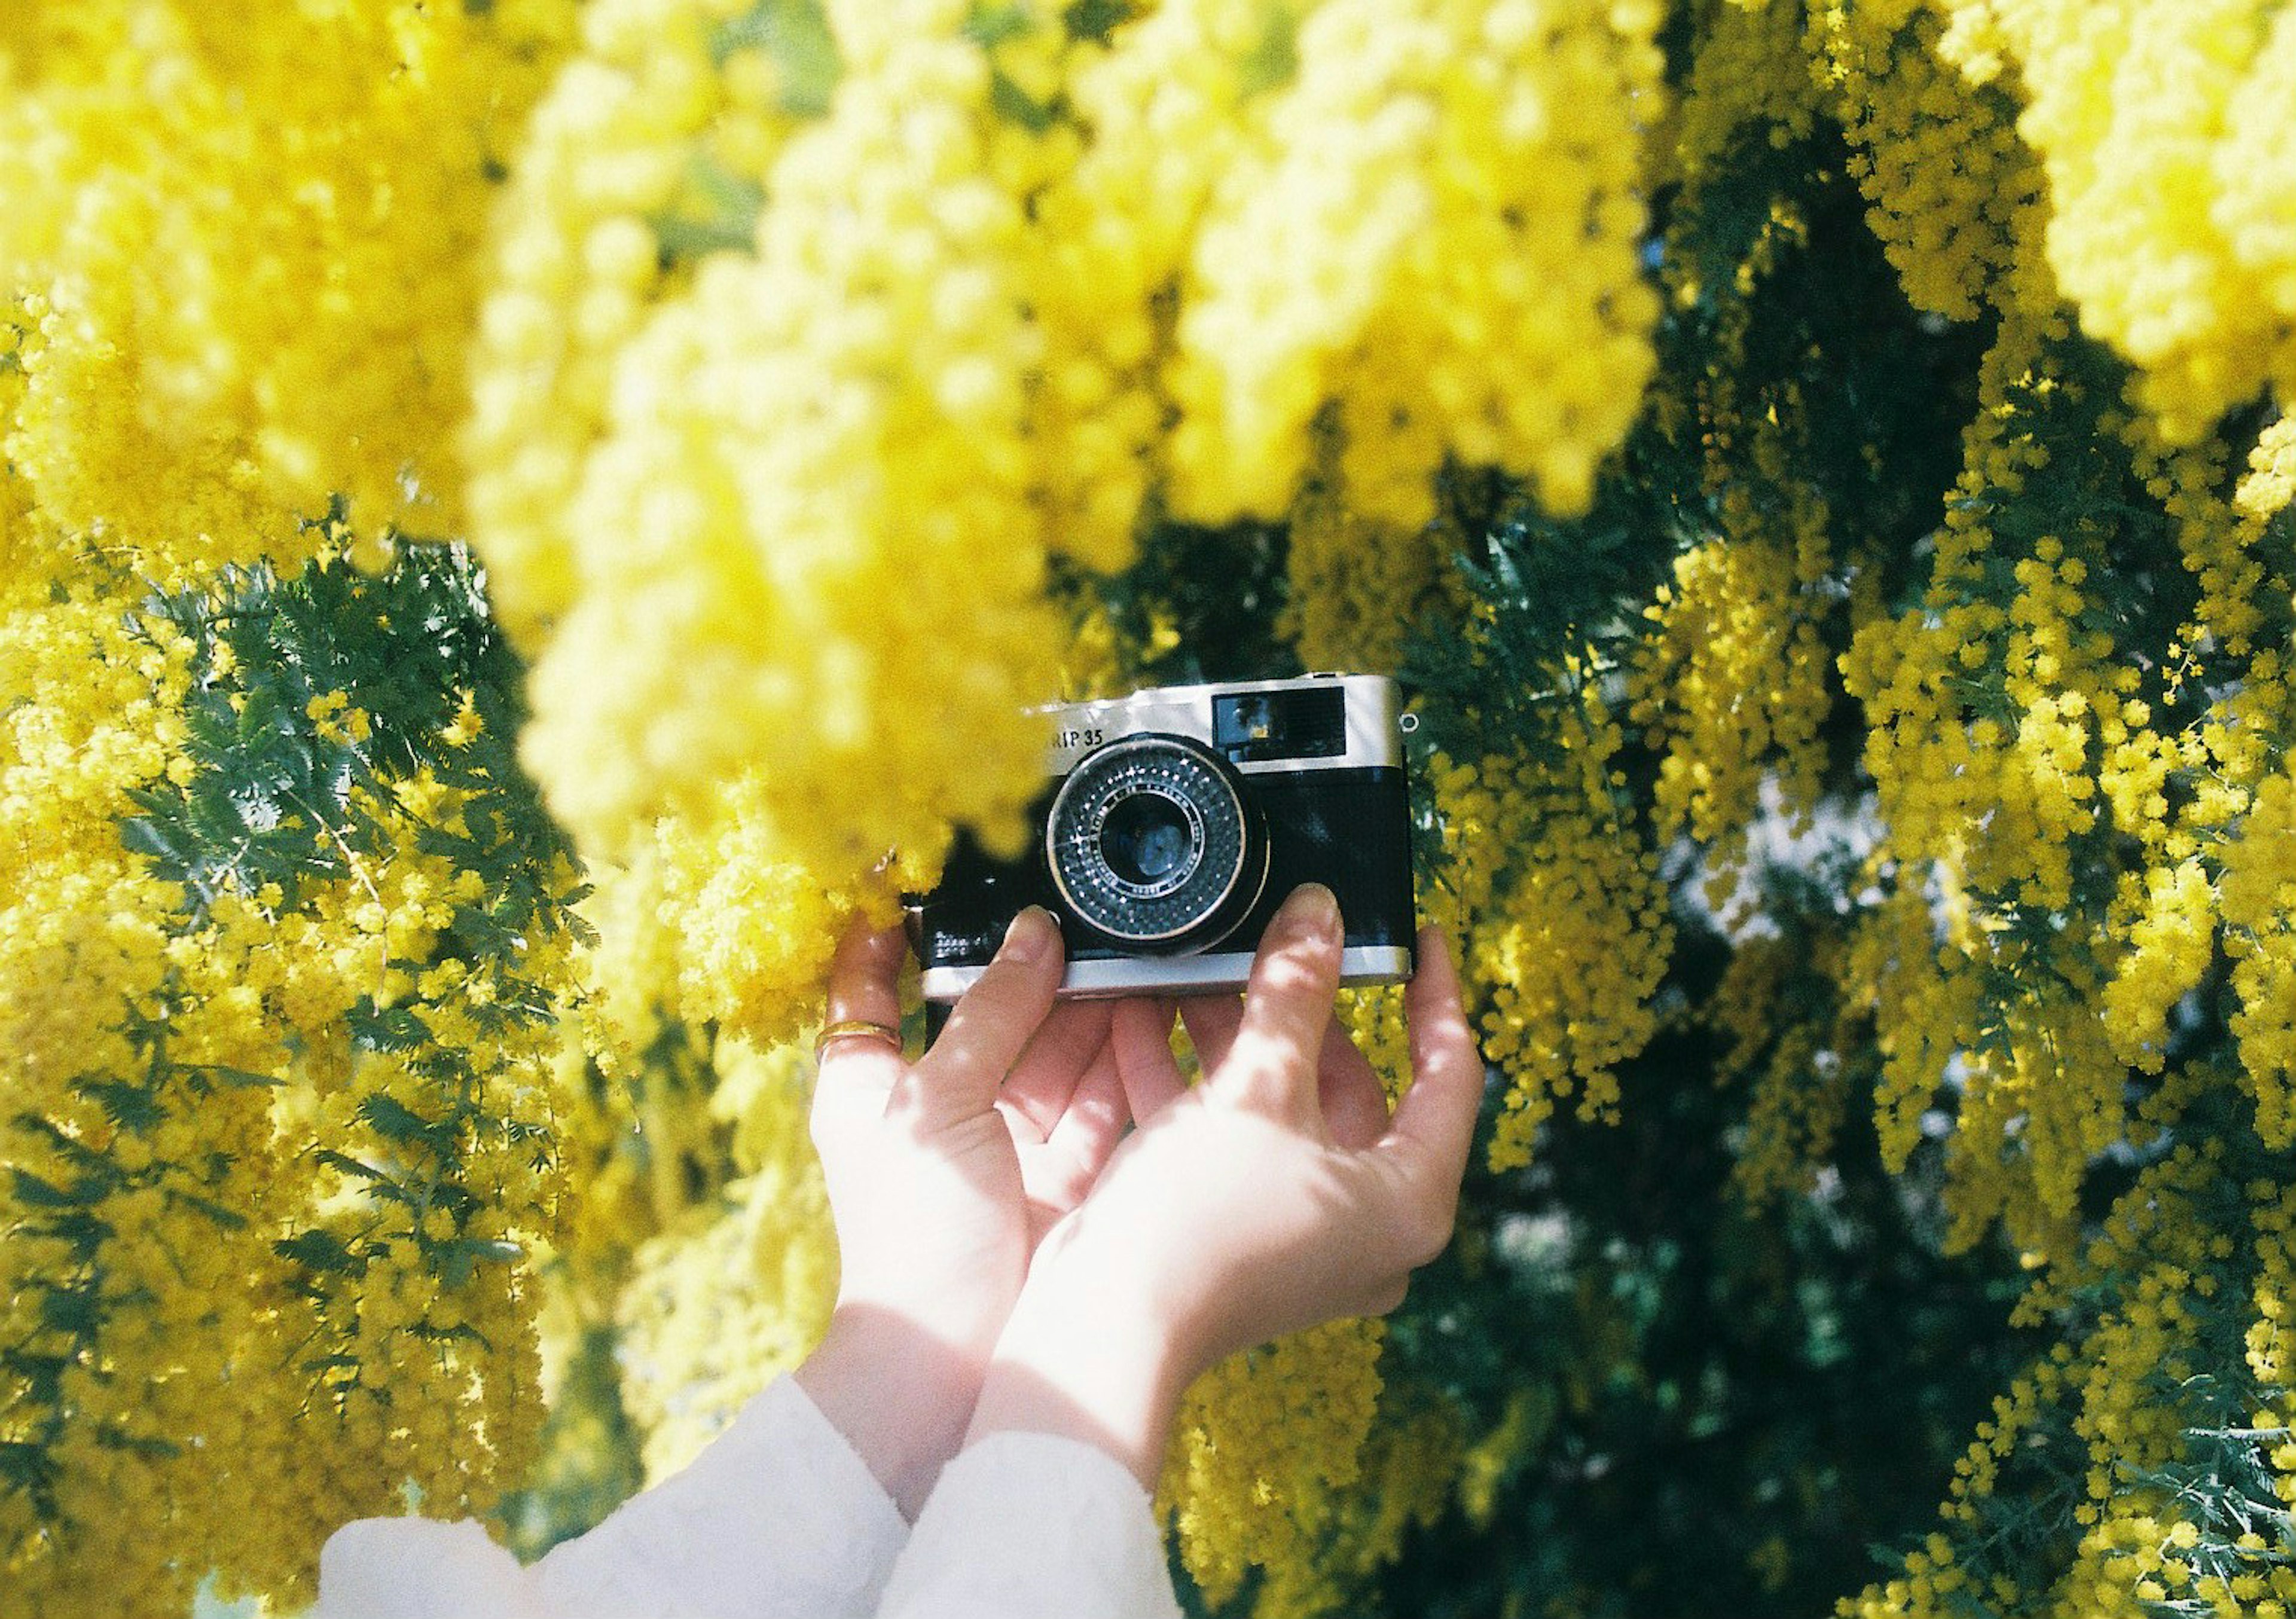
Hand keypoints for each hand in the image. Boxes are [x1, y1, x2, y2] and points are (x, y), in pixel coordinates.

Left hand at [795, 908, 1129, 1515]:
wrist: (955, 1362)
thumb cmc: (913, 1236)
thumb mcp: (935, 1102)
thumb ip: (990, 1013)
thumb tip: (1033, 933)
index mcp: (868, 1080)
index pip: (871, 977)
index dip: (893, 917)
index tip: (925, 859)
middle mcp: (937, 1105)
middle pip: (990, 1008)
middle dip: (1038, 962)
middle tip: (1088, 904)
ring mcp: (1003, 1141)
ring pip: (1055, 1046)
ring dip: (1093, 1001)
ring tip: (1137, 946)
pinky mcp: (1065, 1175)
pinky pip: (1101, 1098)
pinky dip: (1127, 1057)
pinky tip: (1158, 1008)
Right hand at [963, 884, 1484, 1484]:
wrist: (1104, 1326)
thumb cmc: (1200, 1218)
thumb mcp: (1257, 1085)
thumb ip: (1295, 990)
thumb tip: (1321, 911)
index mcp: (1411, 1198)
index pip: (1450, 1074)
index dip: (1434, 993)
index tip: (1416, 936)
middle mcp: (1371, 1227)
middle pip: (1355, 1088)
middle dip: (1301, 1010)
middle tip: (1275, 943)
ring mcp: (1307, 1240)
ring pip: (1287, 1111)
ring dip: (1240, 1041)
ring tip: (1201, 973)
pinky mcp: (1246, 1241)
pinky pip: (1240, 1144)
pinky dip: (1204, 1089)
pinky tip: (1147, 1025)